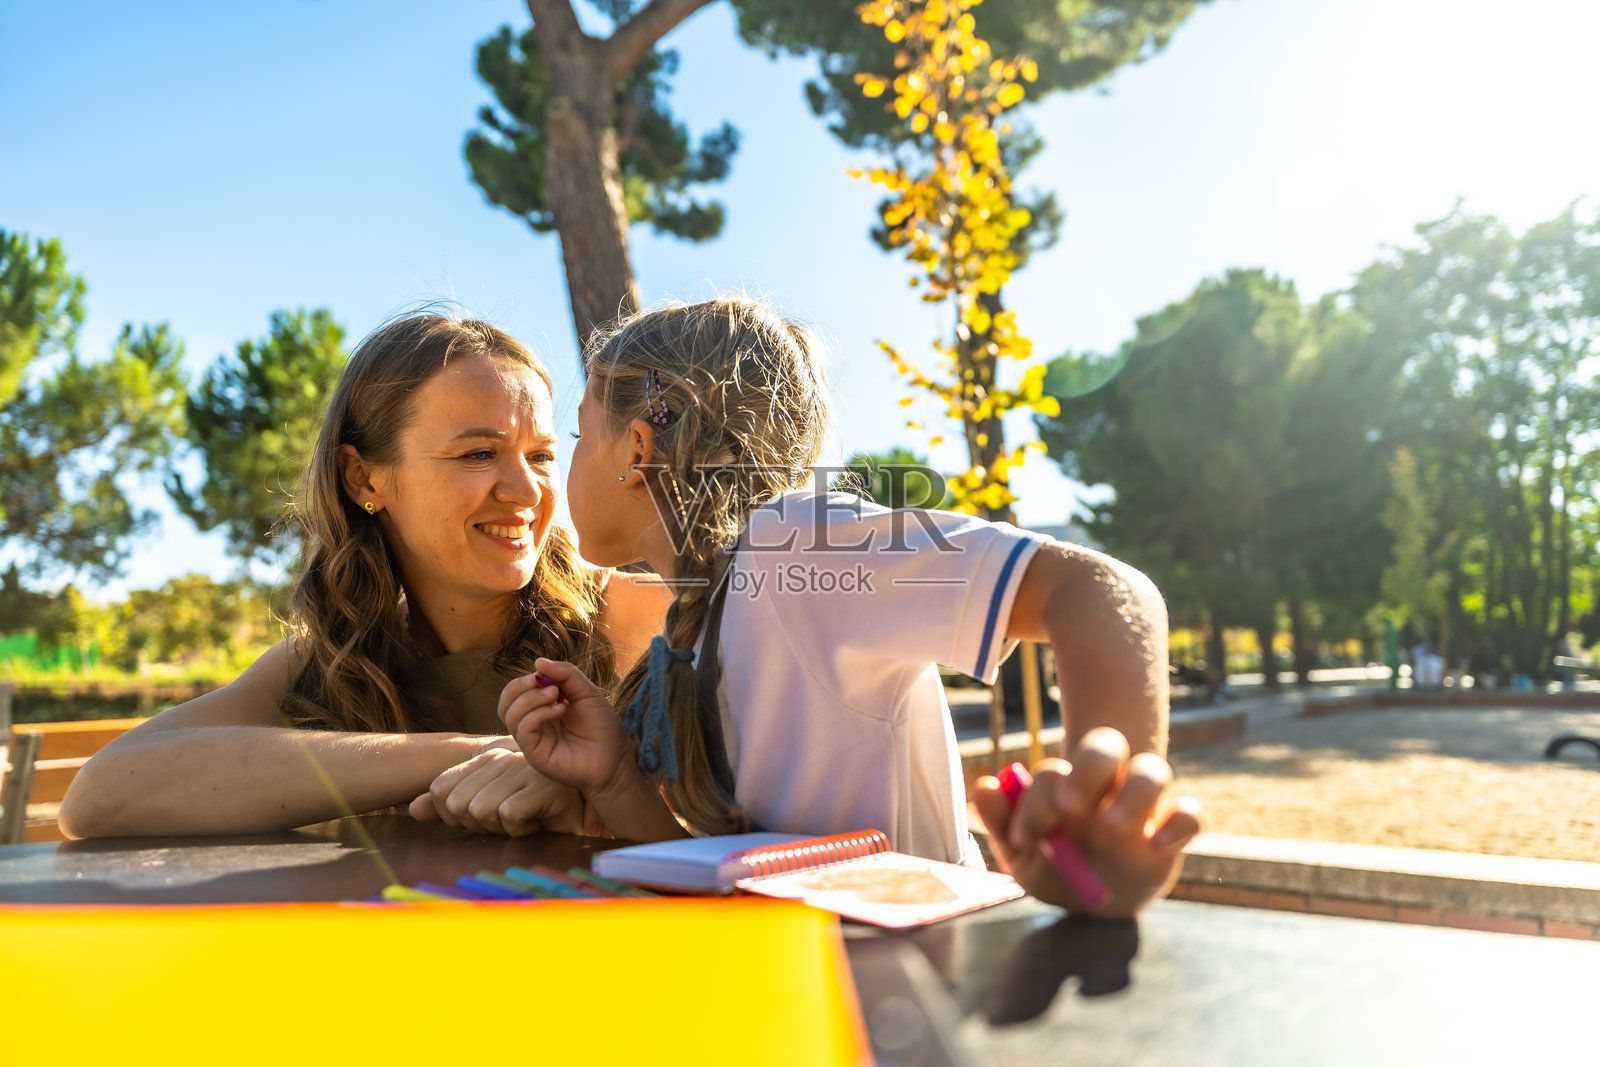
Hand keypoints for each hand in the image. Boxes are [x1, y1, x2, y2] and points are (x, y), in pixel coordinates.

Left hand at [409, 747, 587, 835]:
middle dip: (477, 825)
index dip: (454, 816)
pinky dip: (520, 830)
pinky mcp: (542, 786)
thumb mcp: (486, 808)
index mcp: (485, 758)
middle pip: (458, 804)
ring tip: (523, 820)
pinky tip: (536, 822)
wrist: (580, 817)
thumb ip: (448, 806)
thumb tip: (412, 809)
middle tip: (506, 821)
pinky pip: (508, 816)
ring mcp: (523, 769)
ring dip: (500, 829)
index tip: (484, 817)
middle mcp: (502, 757)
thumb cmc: (530, 812)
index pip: (441, 789)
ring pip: (481, 810)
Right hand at [498, 658, 634, 800]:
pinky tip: (560, 709)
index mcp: (540, 710)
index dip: (527, 679)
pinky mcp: (535, 755)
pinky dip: (538, 713)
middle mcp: (532, 726)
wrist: (616, 758)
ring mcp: (532, 741)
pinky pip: (523, 730)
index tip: (552, 676)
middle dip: (519, 686)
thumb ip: (565, 674)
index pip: (516, 691)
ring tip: (556, 694)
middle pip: (505, 703)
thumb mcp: (585, 692)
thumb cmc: (602, 726)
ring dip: (531, 698)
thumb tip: (538, 661)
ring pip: (510, 714)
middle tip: (542, 681)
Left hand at [972, 727, 1201, 918]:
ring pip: (1153, 770)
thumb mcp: (1021, 854)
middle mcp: (1106, 787)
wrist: (1092, 907)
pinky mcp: (1172, 836)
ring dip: (1135, 790)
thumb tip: (985, 785)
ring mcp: (1143, 809)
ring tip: (1112, 827)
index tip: (1024, 836)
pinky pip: (1191, 815)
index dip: (1038, 795)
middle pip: (1107, 744)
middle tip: (1069, 807)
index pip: (1056, 769)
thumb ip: (1002, 821)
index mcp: (1068, 785)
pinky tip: (1158, 843)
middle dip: (1088, 767)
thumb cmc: (1055, 868)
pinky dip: (1181, 821)